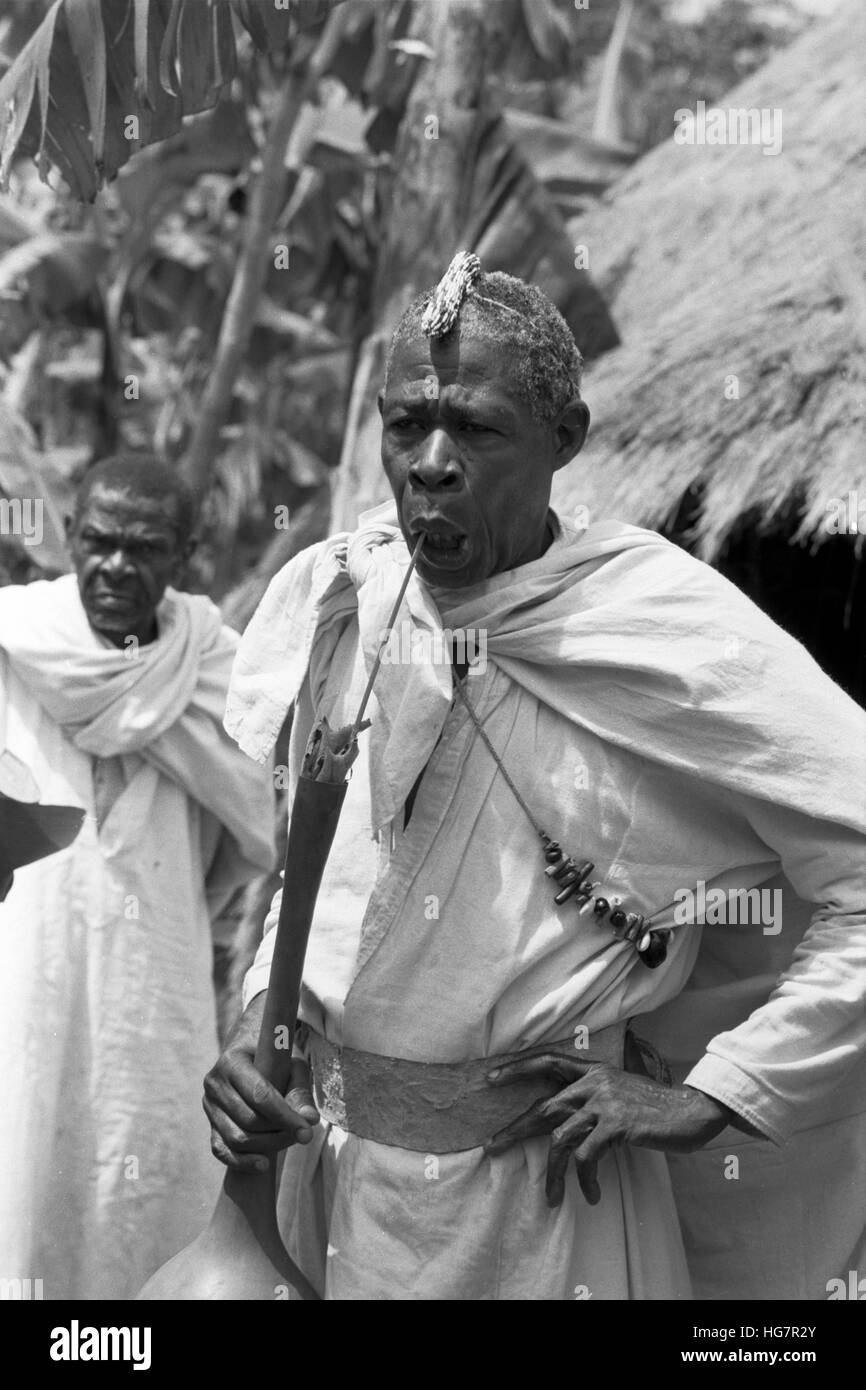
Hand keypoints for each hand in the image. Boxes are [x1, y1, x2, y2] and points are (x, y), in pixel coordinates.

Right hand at [202, 993, 319, 1172]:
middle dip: (279, 1132)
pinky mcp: (210, 1124)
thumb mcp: (292, 1065)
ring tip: (290, 1140)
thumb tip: (310, 1120)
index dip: (284, 1116)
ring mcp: (209, 1106)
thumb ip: (300, 1091)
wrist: (250, 1056)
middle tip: (304, 1134)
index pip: (259, 1095)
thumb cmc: (275, 1059)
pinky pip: (222, 1151)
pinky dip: (242, 1162)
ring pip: (236, 1138)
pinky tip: (264, 1164)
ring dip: (267, 1146)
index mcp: (231, 1061)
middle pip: (248, 1120)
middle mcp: (214, 1083)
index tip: (307, 1131)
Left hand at [484, 1055, 731, 1206]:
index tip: (490, 1078)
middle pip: (544, 1108)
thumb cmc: (657, 1108)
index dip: (517, 1068)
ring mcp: (605, 1102)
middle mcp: (594, 1082)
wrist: (693, 1111)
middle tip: (491, 1147)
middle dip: (515, 1130)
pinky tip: (592, 1194)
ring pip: (562, 1140)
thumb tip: (566, 1122)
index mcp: (594, 1071)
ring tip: (553, 1199)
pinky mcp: (617, 1125)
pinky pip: (587, 1157)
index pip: (548, 1061)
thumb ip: (594, 1099)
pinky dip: (585, 1180)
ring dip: (555, 1174)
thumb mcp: (621, 1092)